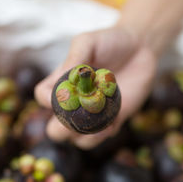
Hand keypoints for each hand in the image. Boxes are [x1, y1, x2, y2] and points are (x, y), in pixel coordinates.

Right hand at [35, 26, 156, 148]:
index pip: (42, 97)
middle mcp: (74, 104)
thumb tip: (67, 75)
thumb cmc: (110, 41)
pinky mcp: (112, 121)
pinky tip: (113, 122)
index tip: (59, 94)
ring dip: (84, 137)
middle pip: (54, 129)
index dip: (46, 100)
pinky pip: (102, 137)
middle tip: (77, 116)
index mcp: (62, 84)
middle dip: (61, 129)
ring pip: (78, 140)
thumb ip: (76, 56)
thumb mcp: (88, 41)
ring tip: (98, 124)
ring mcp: (92, 115)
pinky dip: (104, 135)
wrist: (140, 48)